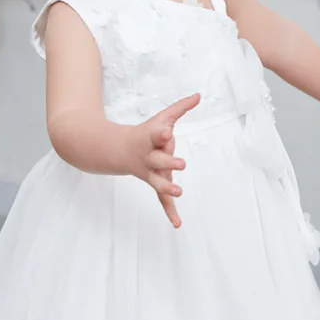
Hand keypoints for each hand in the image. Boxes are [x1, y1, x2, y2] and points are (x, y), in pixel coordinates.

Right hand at [127, 93, 200, 227]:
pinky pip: (162, 199)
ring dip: (167, 187)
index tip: (168, 133)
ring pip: (158, 181)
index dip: (162, 134)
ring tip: (178, 192)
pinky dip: (170, 210)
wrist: (121, 150)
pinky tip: (178, 223)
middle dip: (169, 162)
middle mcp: (149, 157)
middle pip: (158, 160)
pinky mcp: (155, 183)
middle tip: (181, 164)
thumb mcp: (162, 118)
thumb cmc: (147, 133)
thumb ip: (180, 108)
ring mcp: (151, 172)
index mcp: (151, 138)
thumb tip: (199, 95)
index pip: (157, 134)